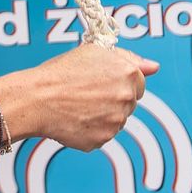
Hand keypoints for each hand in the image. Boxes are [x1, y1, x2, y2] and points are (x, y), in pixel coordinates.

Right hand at [5, 44, 158, 151]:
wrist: (36, 98)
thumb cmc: (60, 73)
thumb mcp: (94, 52)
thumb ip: (129, 59)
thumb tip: (155, 67)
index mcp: (128, 73)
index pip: (139, 82)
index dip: (119, 81)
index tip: (102, 81)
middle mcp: (127, 98)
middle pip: (129, 103)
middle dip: (113, 99)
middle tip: (86, 93)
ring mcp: (115, 121)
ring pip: (116, 120)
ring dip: (103, 115)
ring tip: (77, 105)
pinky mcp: (102, 140)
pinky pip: (102, 136)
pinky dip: (91, 130)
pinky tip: (74, 118)